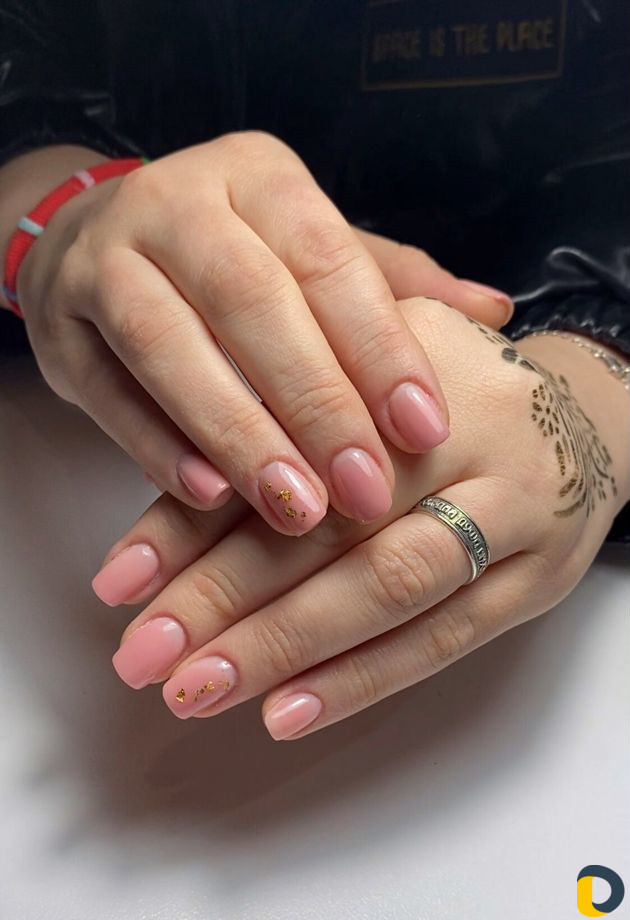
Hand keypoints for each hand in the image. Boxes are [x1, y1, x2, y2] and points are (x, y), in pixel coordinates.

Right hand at [15, 133, 511, 537]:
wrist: (95, 237)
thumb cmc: (231, 254)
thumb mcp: (308, 246)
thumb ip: (391, 282)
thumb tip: (494, 311)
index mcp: (257, 176)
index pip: (327, 259)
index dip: (378, 347)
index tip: (424, 430)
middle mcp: (177, 204)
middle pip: (249, 301)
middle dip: (314, 403)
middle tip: (365, 492)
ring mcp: (104, 259)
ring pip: (170, 345)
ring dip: (238, 433)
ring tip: (297, 510)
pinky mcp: (59, 325)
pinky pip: (108, 389)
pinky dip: (157, 444)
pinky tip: (207, 496)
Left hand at [101, 299, 628, 735]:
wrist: (588, 414)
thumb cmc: (449, 394)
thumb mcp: (371, 362)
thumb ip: (285, 402)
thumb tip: (177, 480)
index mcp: (399, 364)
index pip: (276, 445)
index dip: (189, 518)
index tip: (120, 581)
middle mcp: (461, 433)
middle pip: (328, 522)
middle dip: (223, 597)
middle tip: (144, 655)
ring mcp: (510, 508)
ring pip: (387, 585)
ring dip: (286, 646)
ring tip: (200, 690)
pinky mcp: (538, 576)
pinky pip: (448, 637)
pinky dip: (364, 678)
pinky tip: (291, 708)